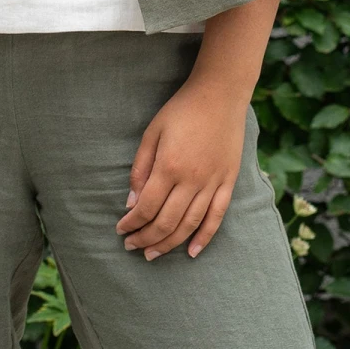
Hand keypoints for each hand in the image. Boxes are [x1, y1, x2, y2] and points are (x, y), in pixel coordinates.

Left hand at [115, 74, 247, 260]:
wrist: (220, 94)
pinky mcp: (228, 182)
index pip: (147, 207)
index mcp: (169, 166)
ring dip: (169, 244)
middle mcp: (192, 180)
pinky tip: (191, 252)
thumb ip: (140, 168)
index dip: (132, 223)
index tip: (121, 230)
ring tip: (153, 254)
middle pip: (166, 222)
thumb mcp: (152, 132)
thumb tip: (132, 203)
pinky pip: (217, 217)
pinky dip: (204, 238)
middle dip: (146, 238)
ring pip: (190, 225)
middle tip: (132, 246)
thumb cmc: (181, 110)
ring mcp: (213, 183)